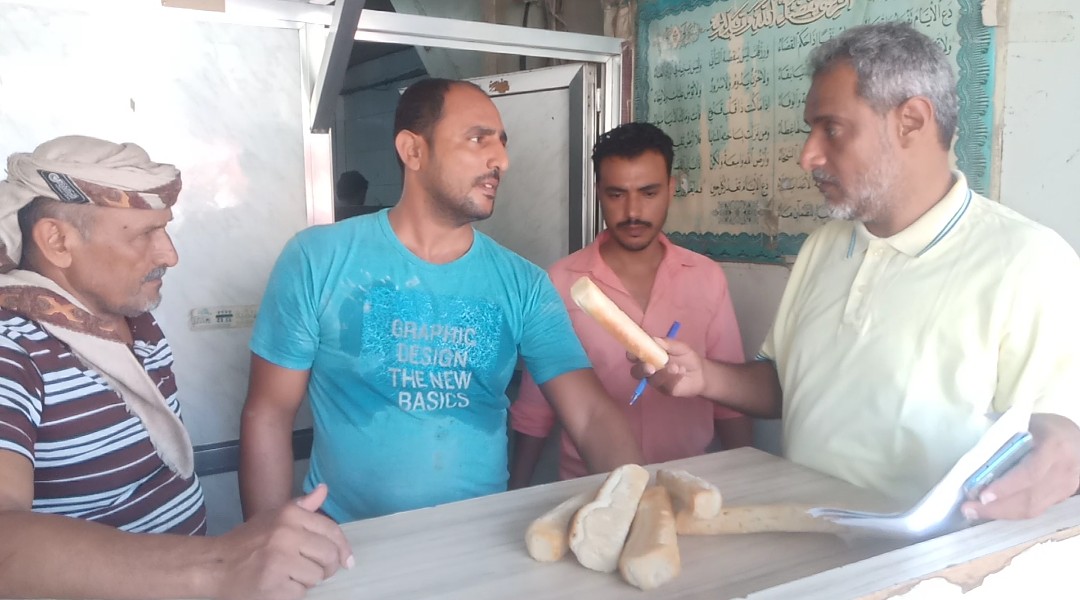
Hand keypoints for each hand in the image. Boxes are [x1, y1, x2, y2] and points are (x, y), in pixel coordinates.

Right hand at [213, 484, 353, 599]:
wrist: (213, 565)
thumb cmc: (246, 541)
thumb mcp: (273, 516)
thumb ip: (302, 506)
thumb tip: (325, 489)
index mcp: (289, 515)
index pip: (331, 531)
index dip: (343, 548)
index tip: (347, 560)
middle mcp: (286, 534)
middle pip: (329, 556)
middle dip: (327, 567)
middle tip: (315, 570)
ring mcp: (279, 561)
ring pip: (316, 576)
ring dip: (307, 581)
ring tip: (289, 575)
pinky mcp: (273, 585)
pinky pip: (301, 593)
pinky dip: (293, 593)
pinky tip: (279, 586)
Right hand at [628, 337, 705, 397]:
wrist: (701, 373)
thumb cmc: (687, 357)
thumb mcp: (680, 347)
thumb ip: (667, 343)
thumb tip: (654, 339)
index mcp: (648, 356)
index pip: (634, 355)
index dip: (631, 354)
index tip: (635, 354)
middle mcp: (648, 369)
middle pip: (636, 372)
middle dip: (642, 369)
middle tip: (652, 367)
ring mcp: (655, 381)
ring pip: (651, 380)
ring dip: (662, 373)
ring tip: (677, 367)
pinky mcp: (665, 390)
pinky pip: (665, 385)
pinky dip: (673, 378)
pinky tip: (682, 372)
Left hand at [961, 414, 1079, 520]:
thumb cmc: (1047, 428)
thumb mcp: (1028, 422)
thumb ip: (1005, 435)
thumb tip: (973, 450)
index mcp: (1053, 447)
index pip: (1030, 473)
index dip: (1006, 487)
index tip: (983, 495)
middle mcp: (1063, 470)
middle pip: (1029, 497)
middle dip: (997, 507)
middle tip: (968, 508)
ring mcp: (1065, 487)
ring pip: (1032, 508)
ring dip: (1001, 513)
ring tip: (974, 512)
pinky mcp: (1062, 497)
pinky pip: (1036, 509)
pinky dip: (1012, 512)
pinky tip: (993, 510)